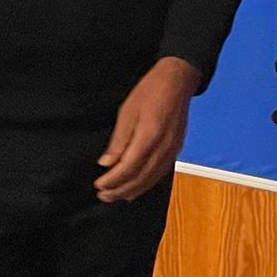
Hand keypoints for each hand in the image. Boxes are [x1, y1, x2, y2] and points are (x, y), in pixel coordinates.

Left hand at [95, 58, 200, 202]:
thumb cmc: (150, 91)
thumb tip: (106, 163)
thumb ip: (119, 140)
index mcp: (149, 135)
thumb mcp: (127, 111)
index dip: (113, 180)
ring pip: (152, 179)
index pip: (129, 167)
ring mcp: (172, 150)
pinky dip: (147, 183)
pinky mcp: (176, 149)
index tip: (98, 185)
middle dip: (121, 190)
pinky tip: (137, 187)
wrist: (177, 80)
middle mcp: (163, 147)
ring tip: (117, 196)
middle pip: (141, 177)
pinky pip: (161, 173)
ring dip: (134, 190)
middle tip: (104, 196)